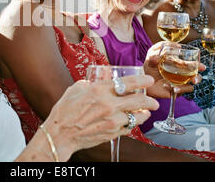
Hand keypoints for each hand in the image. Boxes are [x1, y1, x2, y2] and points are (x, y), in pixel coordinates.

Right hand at [43, 75, 158, 157]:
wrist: (60, 134)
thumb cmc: (65, 110)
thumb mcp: (76, 88)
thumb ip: (91, 83)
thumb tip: (100, 80)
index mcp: (100, 90)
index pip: (128, 83)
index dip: (142, 81)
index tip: (149, 81)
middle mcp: (109, 105)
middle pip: (138, 100)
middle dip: (150, 100)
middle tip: (154, 101)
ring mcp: (112, 120)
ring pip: (137, 116)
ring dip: (144, 113)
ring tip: (146, 112)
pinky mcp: (112, 133)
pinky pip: (129, 127)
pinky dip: (133, 123)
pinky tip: (133, 121)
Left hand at [144, 42, 203, 98]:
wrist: (144, 80)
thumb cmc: (149, 68)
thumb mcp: (149, 60)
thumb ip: (152, 58)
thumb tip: (156, 58)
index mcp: (177, 61)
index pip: (189, 59)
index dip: (196, 60)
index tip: (195, 58)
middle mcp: (181, 71)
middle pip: (195, 70)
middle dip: (200, 68)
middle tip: (203, 67)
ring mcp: (180, 81)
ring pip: (192, 82)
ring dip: (195, 79)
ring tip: (194, 80)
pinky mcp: (176, 90)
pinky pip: (182, 91)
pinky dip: (180, 89)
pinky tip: (171, 87)